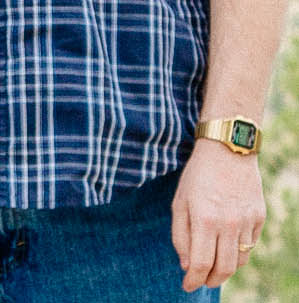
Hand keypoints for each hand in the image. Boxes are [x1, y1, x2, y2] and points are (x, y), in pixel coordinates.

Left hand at [172, 141, 263, 289]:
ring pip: (239, 260)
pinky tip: (226, 247)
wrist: (228, 152)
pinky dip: (237, 252)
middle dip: (210, 280)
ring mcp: (247, 221)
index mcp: (204, 219)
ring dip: (225, 269)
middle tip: (200, 282)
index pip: (200, 263)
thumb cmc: (197, 177)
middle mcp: (229, 224)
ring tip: (213, 267)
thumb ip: (180, 236)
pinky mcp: (259, 218)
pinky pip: (249, 245)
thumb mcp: (179, 203)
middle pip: (223, 268)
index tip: (186, 286)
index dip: (193, 279)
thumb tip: (186, 264)